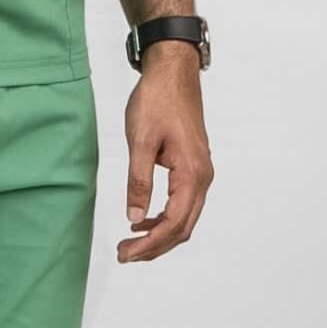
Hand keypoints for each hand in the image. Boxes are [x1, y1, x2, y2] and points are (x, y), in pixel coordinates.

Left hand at [119, 49, 213, 260]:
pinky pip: (183, 203)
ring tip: (131, 243)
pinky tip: (143, 219)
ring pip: (184, 219)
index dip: (149, 244)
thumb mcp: (140, 141)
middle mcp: (202, 177)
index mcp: (191, 174)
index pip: (173, 223)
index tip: (125, 253)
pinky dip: (165, 218)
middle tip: (124, 255)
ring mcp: (200, 173)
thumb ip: (138, 181)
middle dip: (154, 247)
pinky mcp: (193, 167)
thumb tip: (135, 217)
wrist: (173, 72)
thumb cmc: (157, 101)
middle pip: (182, 228)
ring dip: (160, 235)